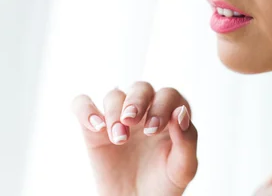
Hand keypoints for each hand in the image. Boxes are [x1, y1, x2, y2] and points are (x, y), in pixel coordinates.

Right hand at [71, 82, 198, 195]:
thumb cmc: (164, 184)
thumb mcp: (183, 167)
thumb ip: (187, 139)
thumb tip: (181, 112)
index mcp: (170, 114)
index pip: (168, 95)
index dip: (161, 106)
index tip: (153, 130)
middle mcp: (146, 110)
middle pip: (141, 89)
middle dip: (137, 101)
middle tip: (131, 120)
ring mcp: (119, 117)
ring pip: (114, 95)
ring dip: (114, 111)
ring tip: (119, 138)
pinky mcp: (94, 129)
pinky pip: (83, 105)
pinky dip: (85, 110)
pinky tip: (96, 126)